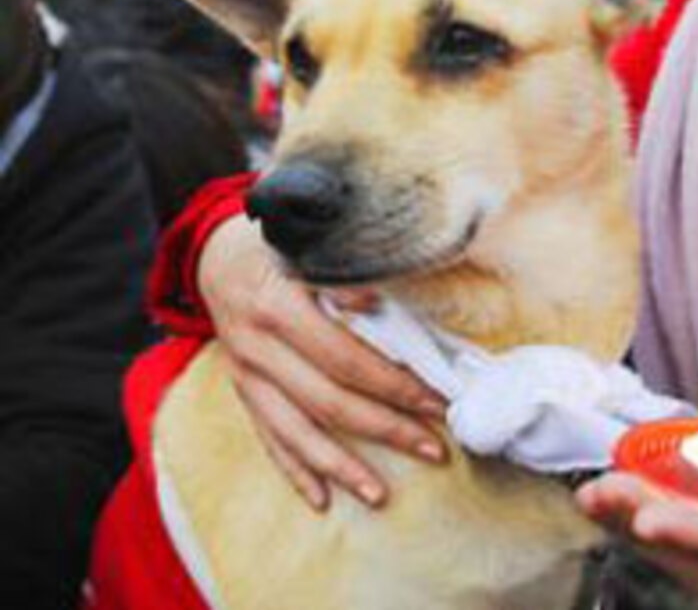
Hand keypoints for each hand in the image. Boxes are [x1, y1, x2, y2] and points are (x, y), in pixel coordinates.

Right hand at [200, 214, 448, 510]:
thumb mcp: (306, 245)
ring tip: (380, 495)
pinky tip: (321, 498)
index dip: (393, 384)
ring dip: (340, 466)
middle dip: (385, 428)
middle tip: (433, 448)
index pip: (345, 359)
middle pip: (327, 401)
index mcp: (277, 307)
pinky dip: (294, 469)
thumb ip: (340, 273)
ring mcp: (246, 375)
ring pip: (295, 431)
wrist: (214, 254)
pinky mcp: (242, 391)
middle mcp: (257, 348)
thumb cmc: (277, 246)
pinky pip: (268, 438)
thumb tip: (375, 300)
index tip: (437, 402)